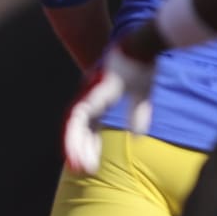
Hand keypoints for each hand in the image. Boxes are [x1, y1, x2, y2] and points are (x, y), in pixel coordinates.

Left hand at [62, 44, 154, 174]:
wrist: (141, 45)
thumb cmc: (142, 67)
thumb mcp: (141, 96)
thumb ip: (137, 115)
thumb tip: (136, 136)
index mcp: (100, 98)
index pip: (90, 126)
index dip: (88, 144)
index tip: (89, 163)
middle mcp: (90, 96)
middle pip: (79, 126)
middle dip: (78, 148)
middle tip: (79, 169)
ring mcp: (89, 92)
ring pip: (74, 122)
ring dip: (74, 144)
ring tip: (76, 164)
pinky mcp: (92, 90)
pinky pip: (79, 113)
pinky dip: (76, 130)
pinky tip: (76, 144)